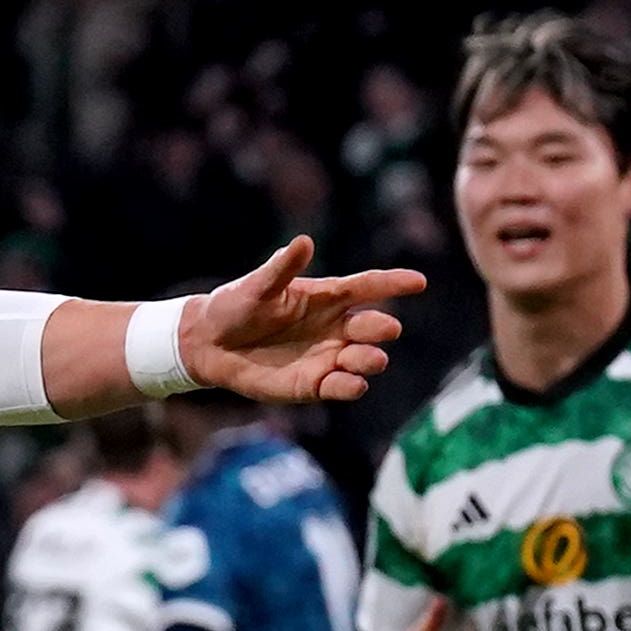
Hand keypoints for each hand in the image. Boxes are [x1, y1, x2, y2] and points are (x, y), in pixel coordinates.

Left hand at [181, 237, 426, 404]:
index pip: (367, 286)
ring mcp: (327, 356)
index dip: (393, 284)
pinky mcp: (313, 384)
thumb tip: (302, 243)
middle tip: (387, 329)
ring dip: (369, 359)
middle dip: (381, 328)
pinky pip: (340, 387)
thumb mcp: (256, 286)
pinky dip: (350, 386)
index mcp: (327, 296)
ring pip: (362, 359)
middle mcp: (334, 326)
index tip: (419, 282)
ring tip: (368, 358)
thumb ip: (280, 269)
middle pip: (369, 326)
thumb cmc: (236, 306)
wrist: (211, 344)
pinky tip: (353, 384)